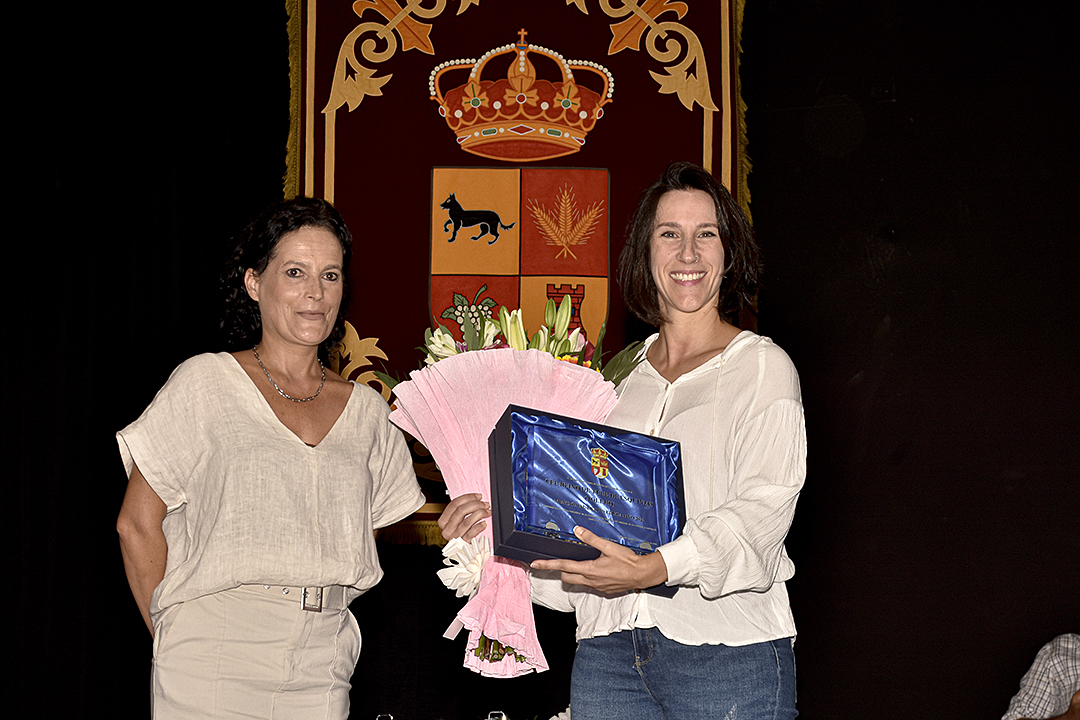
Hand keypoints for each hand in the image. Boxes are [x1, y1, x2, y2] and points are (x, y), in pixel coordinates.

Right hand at [437, 493, 490, 541]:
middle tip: (485, 504)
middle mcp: (447, 529)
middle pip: (461, 511)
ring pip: (468, 521)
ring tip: (487, 512)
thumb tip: (476, 499)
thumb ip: (461, 510)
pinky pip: (472, 533)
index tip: (478, 496)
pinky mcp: (463, 544)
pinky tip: (484, 523)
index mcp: (443, 521)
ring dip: (480, 514)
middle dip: (476, 504)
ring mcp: (455, 537)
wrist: (460, 551)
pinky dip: (479, 526)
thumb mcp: (456, 521)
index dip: (468, 497)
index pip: (454, 504)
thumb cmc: (460, 533)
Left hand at [530, 526, 668, 594]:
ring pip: (577, 582)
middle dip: (559, 570)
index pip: (563, 567)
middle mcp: (590, 581)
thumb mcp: (609, 546)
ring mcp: (596, 587)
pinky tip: (593, 570)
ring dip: (573, 574)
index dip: (548, 565)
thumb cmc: (628, 561)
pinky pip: (588, 585)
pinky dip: (585, 578)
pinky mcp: (603, 590)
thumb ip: (592, 539)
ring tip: (577, 563)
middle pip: (566, 577)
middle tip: (556, 561)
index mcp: (590, 570)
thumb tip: (577, 531)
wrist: (642, 575)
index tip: (536, 564)